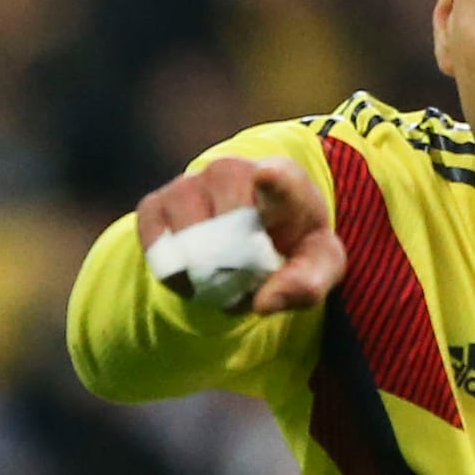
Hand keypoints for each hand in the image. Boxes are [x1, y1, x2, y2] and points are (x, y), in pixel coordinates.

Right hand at [133, 154, 342, 316]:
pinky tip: (197, 274)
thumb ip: (306, 283)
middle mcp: (231, 171)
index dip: (272, 181)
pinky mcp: (155, 204)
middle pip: (227, 234)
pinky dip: (177, 279)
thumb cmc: (294, 243)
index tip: (266, 178)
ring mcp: (188, 183)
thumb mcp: (318, 265)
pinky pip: (159, 255)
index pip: (278, 180)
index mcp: (283, 179)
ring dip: (205, 278)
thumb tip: (263, 304)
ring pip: (188, 245)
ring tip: (226, 276)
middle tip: (251, 279)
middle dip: (237, 271)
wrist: (254, 226)